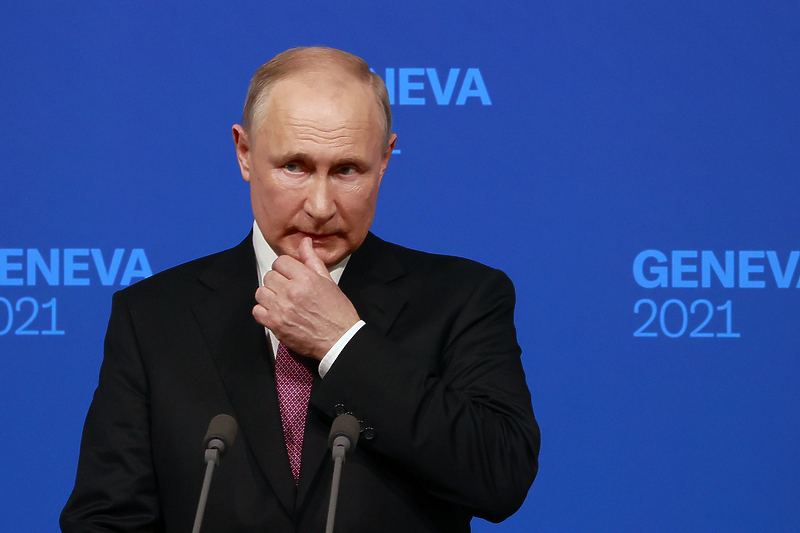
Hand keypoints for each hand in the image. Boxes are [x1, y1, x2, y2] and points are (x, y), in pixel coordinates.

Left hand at [253, 237, 359, 359]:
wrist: (339, 339)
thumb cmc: (337, 311)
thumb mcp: (328, 281)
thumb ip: (312, 260)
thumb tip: (304, 241)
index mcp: (306, 278)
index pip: (281, 262)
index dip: (285, 268)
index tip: (290, 275)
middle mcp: (291, 291)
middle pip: (269, 276)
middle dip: (278, 281)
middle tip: (288, 290)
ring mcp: (281, 309)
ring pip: (261, 292)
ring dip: (269, 295)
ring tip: (281, 301)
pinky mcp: (275, 324)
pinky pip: (257, 311)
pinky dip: (264, 311)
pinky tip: (276, 313)